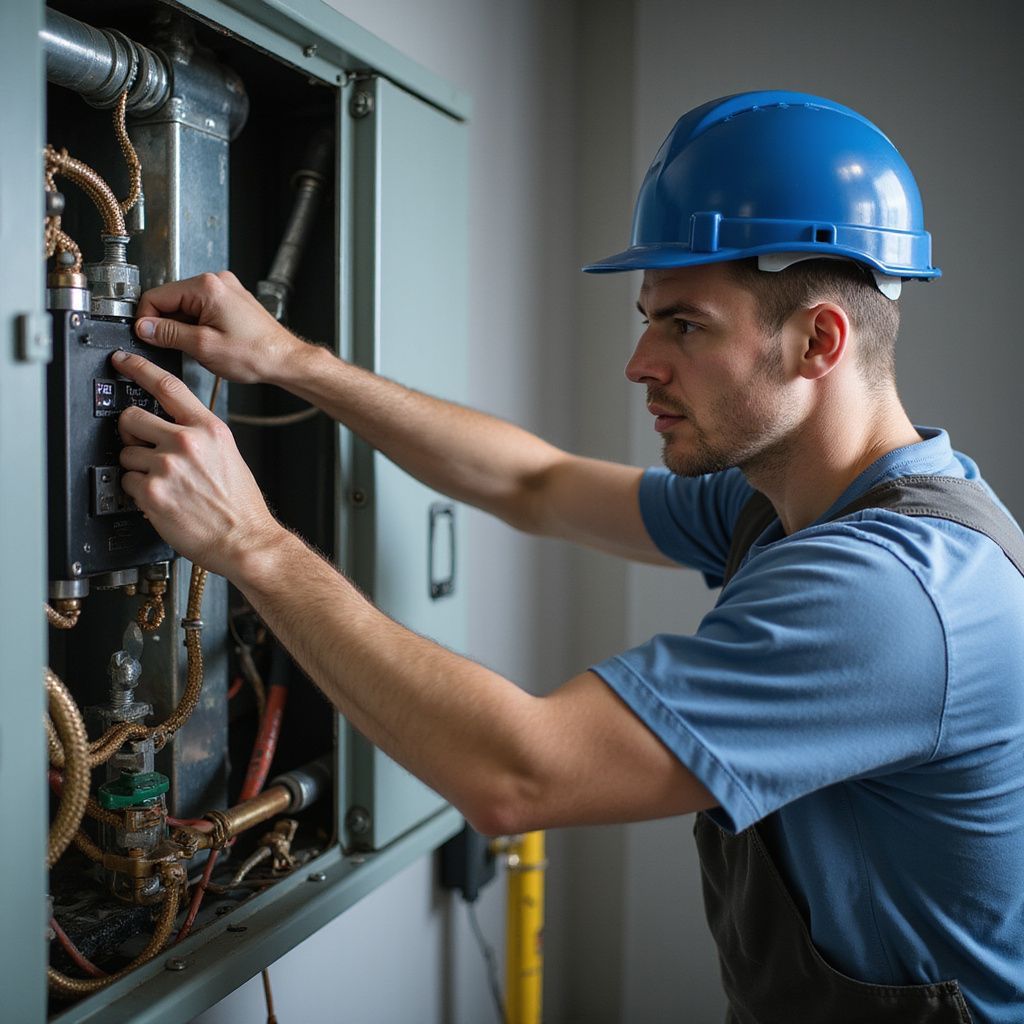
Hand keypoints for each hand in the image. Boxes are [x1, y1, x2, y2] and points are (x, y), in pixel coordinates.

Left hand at [113, 348, 285, 578]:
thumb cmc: (240, 505)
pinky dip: (139, 492)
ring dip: (138, 468)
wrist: (245, 539)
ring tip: (163, 483)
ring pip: (126, 454)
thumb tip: (169, 425)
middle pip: (132, 417)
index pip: (166, 386)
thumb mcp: (228, 454)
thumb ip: (199, 434)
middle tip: (144, 448)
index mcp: (208, 429)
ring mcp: (167, 467)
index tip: (123, 361)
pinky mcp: (152, 492)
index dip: (138, 368)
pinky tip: (161, 500)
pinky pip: (127, 482)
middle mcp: (187, 443)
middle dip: (132, 433)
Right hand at [134, 271, 301, 384]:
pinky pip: (202, 310)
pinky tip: (210, 343)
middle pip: (170, 300)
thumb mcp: (203, 347)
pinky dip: (198, 327)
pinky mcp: (231, 301)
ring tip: (201, 348)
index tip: (146, 338)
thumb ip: (169, 334)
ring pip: (185, 307)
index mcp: (207, 287)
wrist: (286, 361)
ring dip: (184, 328)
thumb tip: (144, 327)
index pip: (156, 296)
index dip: (146, 320)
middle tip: (177, 348)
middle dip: (168, 325)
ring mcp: (226, 290)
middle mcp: (217, 282)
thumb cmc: (256, 354)